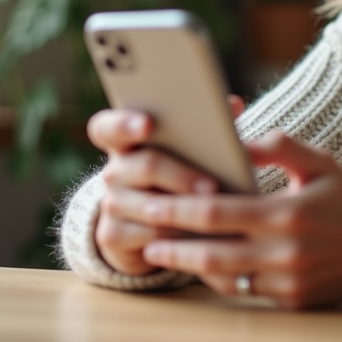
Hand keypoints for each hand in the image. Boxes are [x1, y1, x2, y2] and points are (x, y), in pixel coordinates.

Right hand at [87, 94, 244, 275]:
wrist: (148, 224)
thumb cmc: (177, 174)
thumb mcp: (187, 150)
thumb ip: (207, 125)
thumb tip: (233, 104)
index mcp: (125, 141)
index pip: (108, 126)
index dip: (124, 123)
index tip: (147, 124)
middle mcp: (114, 170)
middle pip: (144, 165)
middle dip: (181, 175)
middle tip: (212, 186)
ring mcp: (111, 203)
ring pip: (149, 205)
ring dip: (183, 210)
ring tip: (213, 210)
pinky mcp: (113, 236)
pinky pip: (149, 237)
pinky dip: (177, 237)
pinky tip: (199, 236)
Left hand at [138, 131, 341, 308]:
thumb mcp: (320, 162)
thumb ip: (278, 147)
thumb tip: (237, 140)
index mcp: (286, 214)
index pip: (217, 212)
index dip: (178, 209)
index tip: (152, 202)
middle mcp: (284, 253)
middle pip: (211, 252)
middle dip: (172, 244)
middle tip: (144, 234)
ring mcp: (288, 282)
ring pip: (223, 277)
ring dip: (190, 265)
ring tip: (164, 250)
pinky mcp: (293, 302)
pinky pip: (245, 291)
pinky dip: (221, 279)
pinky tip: (204, 264)